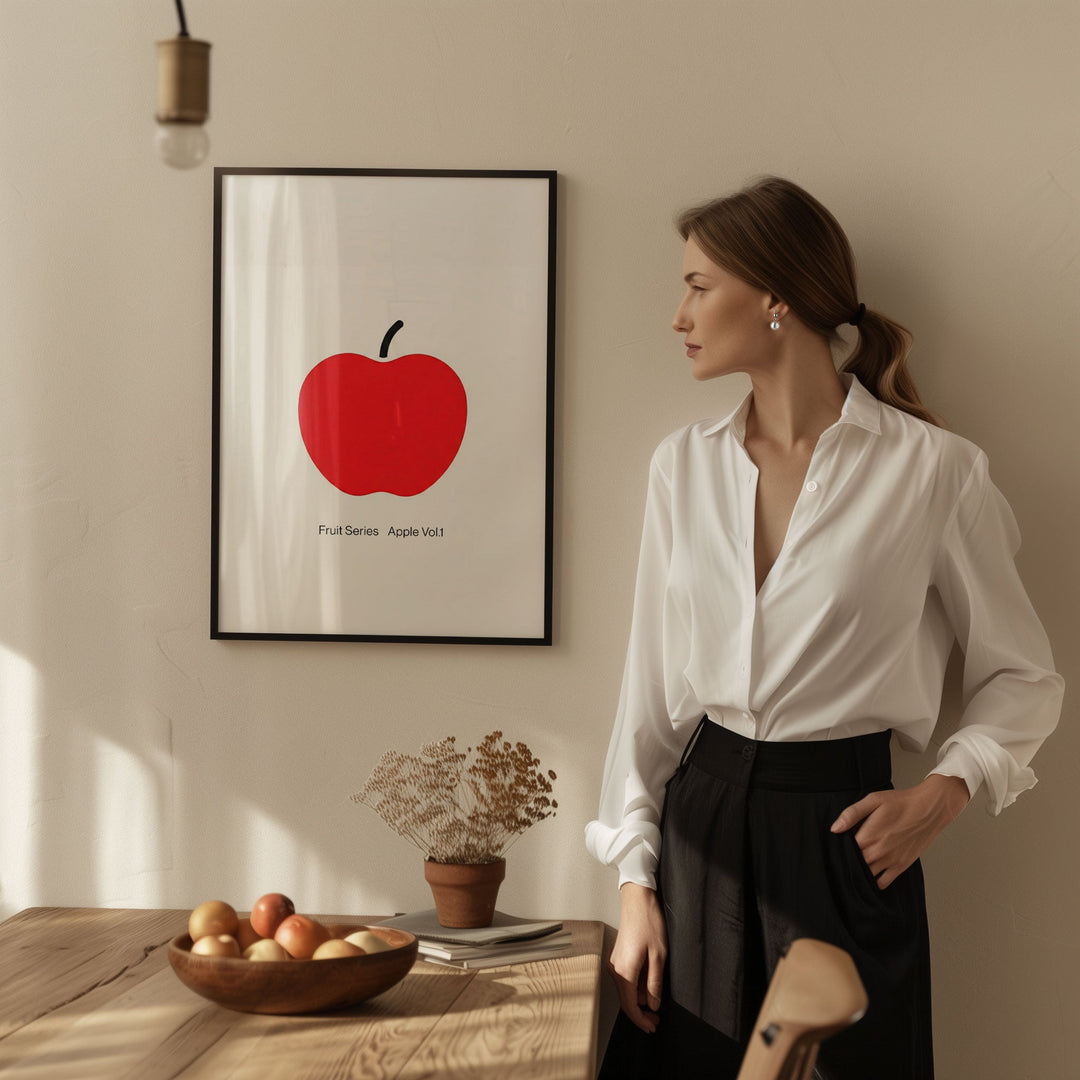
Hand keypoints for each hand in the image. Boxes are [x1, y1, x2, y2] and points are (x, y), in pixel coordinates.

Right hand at [608, 882, 667, 1032]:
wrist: (638, 900)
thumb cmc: (648, 922)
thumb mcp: (659, 956)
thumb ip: (655, 983)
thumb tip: (653, 1004)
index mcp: (624, 971)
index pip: (631, 1006)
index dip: (642, 1020)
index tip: (652, 1027)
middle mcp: (615, 968)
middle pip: (626, 1001)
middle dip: (641, 1013)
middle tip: (656, 1020)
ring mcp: (615, 962)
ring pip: (626, 991)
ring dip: (640, 1000)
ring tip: (656, 1004)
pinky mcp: (618, 957)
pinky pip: (626, 979)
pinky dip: (636, 988)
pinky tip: (649, 987)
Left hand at [830, 775, 970, 889]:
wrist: (928, 809)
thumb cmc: (900, 803)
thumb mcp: (873, 800)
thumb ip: (851, 814)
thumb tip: (835, 829)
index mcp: (868, 836)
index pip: (845, 851)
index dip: (839, 848)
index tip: (837, 845)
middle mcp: (878, 852)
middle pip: (854, 865)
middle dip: (848, 861)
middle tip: (845, 855)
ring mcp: (890, 861)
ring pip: (867, 875)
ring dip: (860, 872)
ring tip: (856, 864)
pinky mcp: (901, 866)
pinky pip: (883, 883)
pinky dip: (875, 882)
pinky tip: (871, 874)